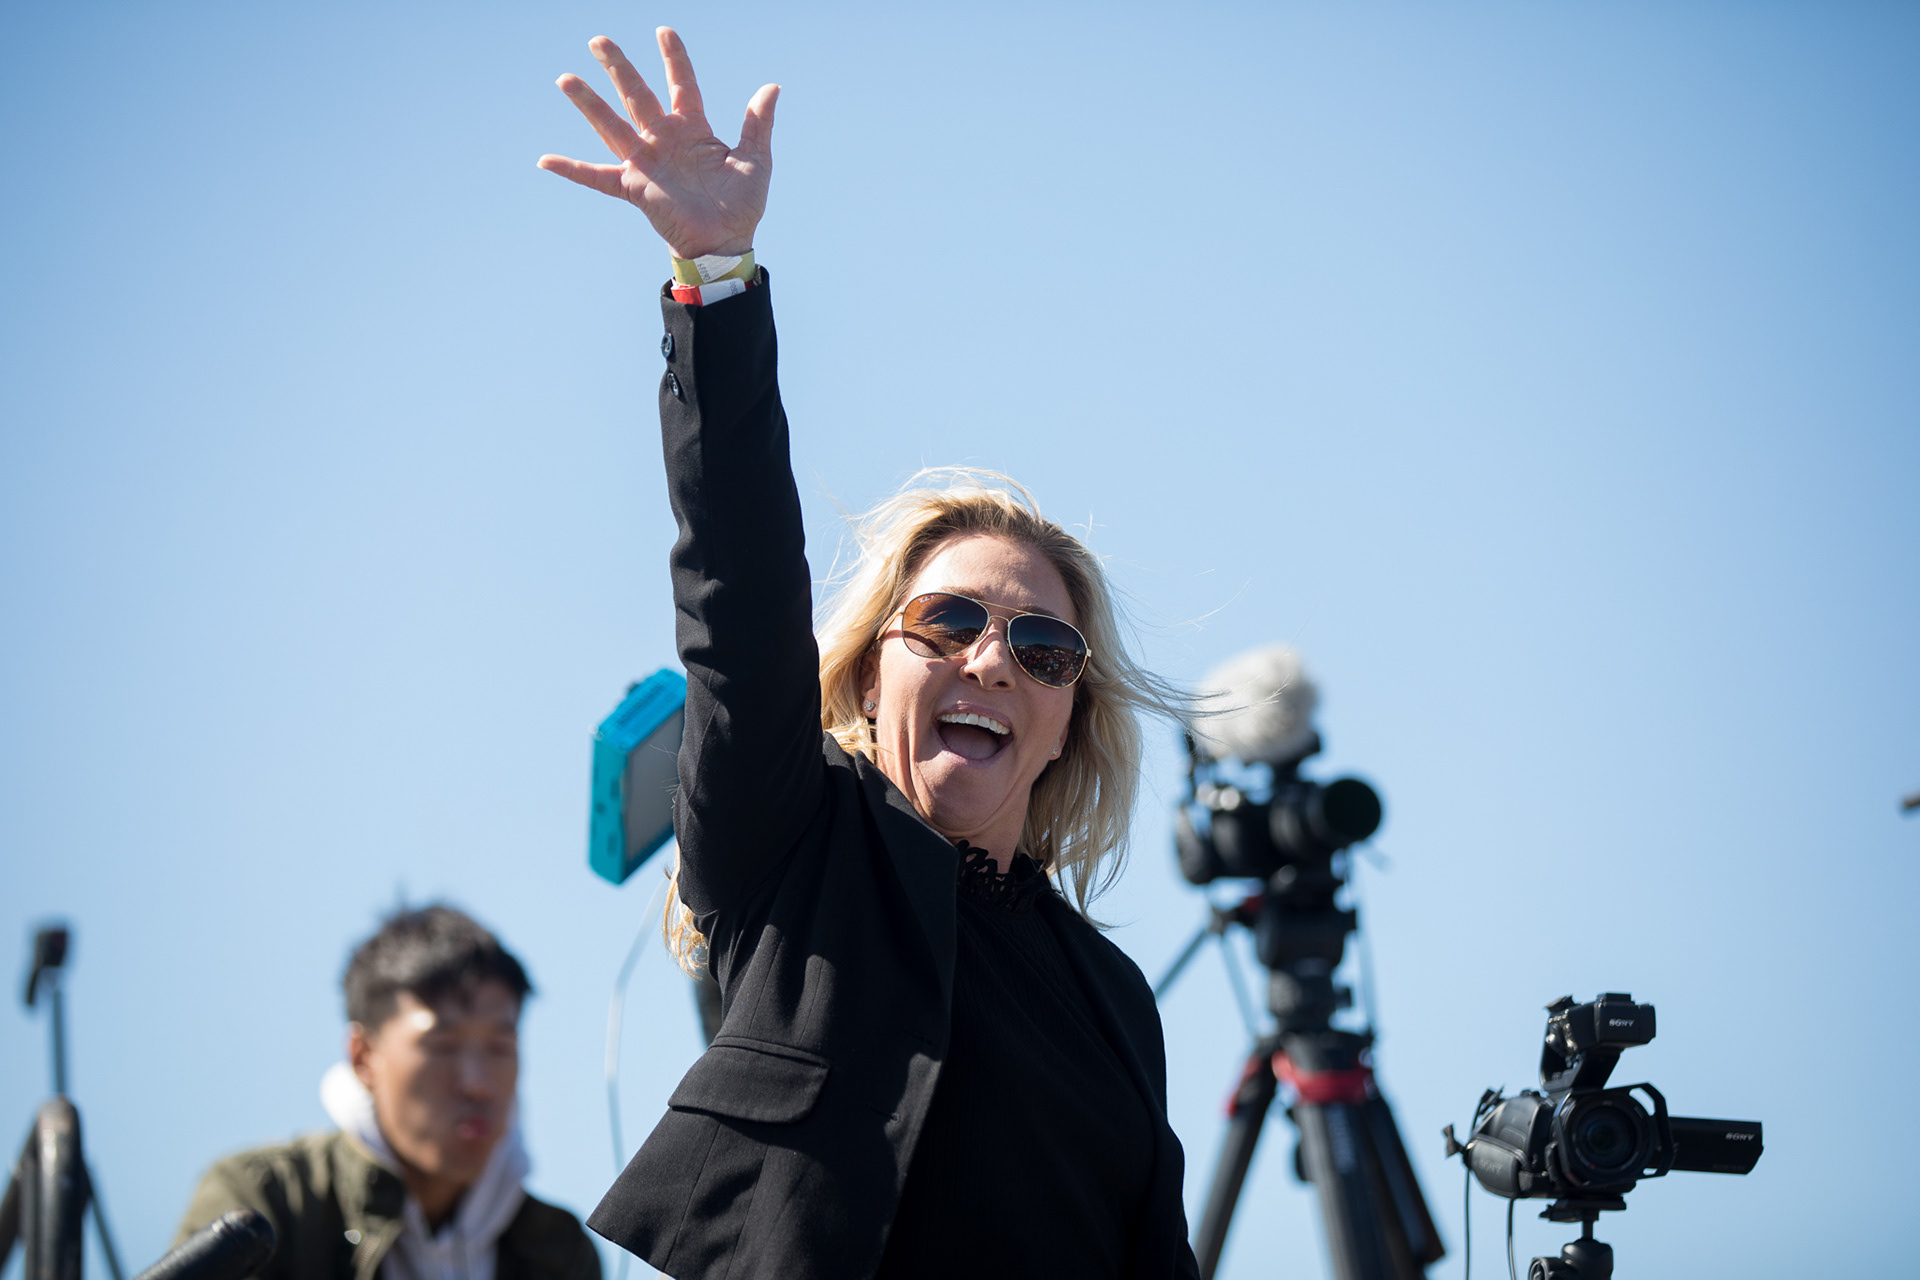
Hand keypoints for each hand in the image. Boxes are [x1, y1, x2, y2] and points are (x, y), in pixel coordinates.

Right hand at [538, 29, 777, 258]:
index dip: (673, 58)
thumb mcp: (756, 159)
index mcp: (693, 129)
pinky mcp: (634, 187)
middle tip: (598, 39)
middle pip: (636, 95)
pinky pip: (597, 178)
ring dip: (588, 103)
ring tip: (566, 78)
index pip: (680, 84)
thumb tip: (771, 87)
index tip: (663, 31)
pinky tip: (545, 160)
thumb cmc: (741, 205)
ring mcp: (646, 162)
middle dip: (618, 67)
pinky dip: (572, 170)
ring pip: (612, 125)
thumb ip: (757, 123)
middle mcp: (664, 139)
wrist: (726, 243)